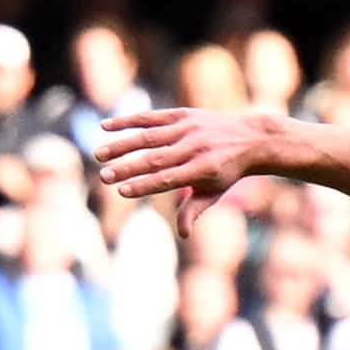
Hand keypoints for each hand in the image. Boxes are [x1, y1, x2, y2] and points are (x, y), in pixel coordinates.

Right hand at [98, 109, 278, 237]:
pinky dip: (128, 121)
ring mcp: (186, 129)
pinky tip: (106, 126)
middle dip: (127, 168)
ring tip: (98, 155)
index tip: (122, 191)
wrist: (250, 137)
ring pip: (148, 137)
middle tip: (103, 176)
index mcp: (202, 170)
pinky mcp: (182, 114)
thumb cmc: (227, 171)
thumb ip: (194, 210)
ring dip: (121, 145)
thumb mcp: (214, 192)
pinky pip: (151, 117)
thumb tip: (182, 234)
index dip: (144, 185)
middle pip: (154, 159)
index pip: (167, 180)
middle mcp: (193, 148)